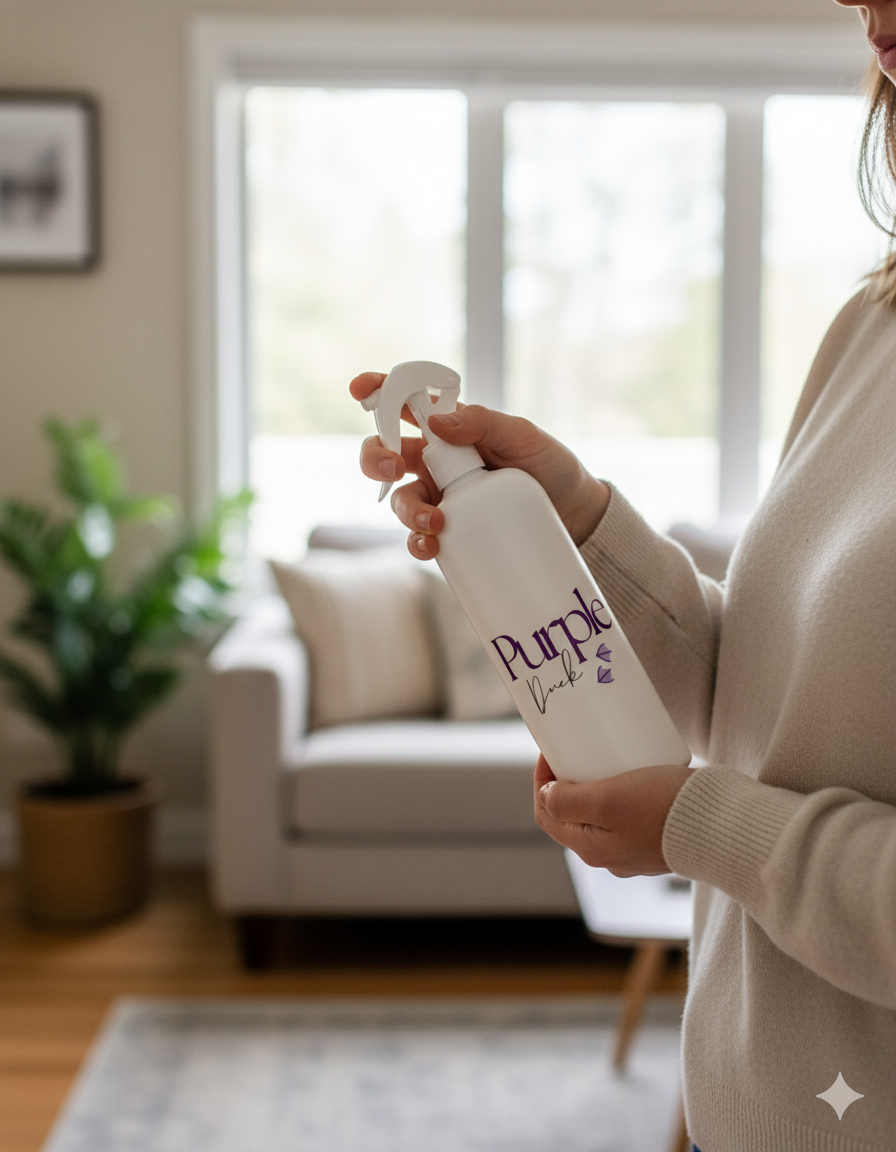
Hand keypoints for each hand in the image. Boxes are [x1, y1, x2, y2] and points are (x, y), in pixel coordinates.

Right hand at [350, 371, 609, 559]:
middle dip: (375, 459)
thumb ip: (483, 423)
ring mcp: (439, 497)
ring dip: (405, 510)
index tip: (359, 388)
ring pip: (399, 500)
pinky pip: (418, 537)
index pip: (405, 404)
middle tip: (392, 469)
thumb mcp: (524, 436)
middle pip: (384, 454)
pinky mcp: (449, 532)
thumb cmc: (550, 466)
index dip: (378, 391)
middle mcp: (436, 461)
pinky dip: (417, 542)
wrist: (577, 515)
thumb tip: (438, 421)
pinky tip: (430, 546)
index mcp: (449, 428)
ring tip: (433, 522)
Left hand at [533, 755, 695, 876]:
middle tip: (578, 752)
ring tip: (605, 759)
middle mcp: (609, 856)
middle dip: (568, 782)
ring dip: (596, 787)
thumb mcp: (606, 800)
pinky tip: (635, 774)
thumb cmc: (664, 810)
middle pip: (572, 815)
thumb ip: (568, 802)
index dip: (542, 781)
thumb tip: (546, 796)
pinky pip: (628, 815)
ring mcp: (633, 850)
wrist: (723, 826)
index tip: (552, 751)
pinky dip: (623, 794)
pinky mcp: (657, 839)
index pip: (546, 814)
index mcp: (590, 848)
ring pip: (600, 815)